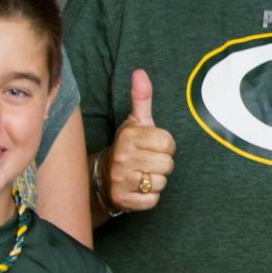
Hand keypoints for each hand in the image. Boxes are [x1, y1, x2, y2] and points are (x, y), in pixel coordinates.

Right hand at [100, 70, 173, 212]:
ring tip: (143, 173)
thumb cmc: (127, 146)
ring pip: (161, 182)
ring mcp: (121, 181)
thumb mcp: (135, 121)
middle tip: (148, 160)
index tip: (153, 146)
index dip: (166, 146)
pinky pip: (153, 200)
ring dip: (156, 180)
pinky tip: (139, 188)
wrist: (103, 176)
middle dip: (162, 163)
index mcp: (129, 137)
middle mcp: (122, 158)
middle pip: (167, 164)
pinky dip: (149, 197)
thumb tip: (140, 72)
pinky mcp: (123, 200)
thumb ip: (141, 98)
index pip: (168, 143)